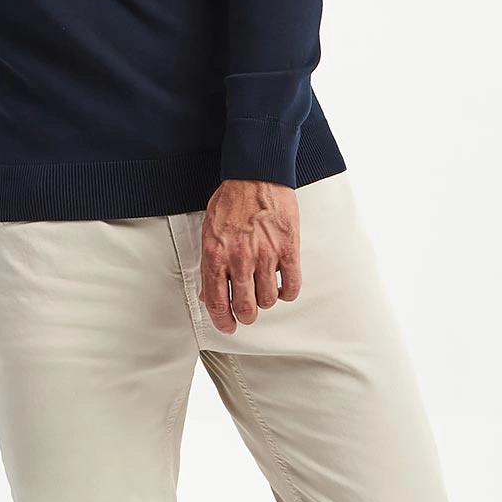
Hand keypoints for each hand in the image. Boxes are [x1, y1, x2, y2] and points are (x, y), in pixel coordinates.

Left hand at [200, 180, 300, 334]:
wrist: (256, 175)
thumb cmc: (231, 201)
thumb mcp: (209, 233)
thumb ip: (209, 265)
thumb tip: (209, 294)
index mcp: (216, 255)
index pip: (218, 302)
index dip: (223, 321)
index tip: (229, 327)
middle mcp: (240, 259)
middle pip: (245, 307)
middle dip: (246, 316)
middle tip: (248, 313)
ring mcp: (266, 255)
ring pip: (269, 299)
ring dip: (266, 301)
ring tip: (265, 291)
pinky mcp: (288, 249)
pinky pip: (292, 285)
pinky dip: (288, 292)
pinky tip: (283, 285)